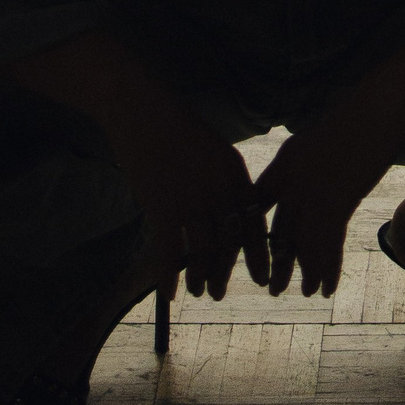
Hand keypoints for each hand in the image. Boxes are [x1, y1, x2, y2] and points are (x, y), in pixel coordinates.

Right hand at [102, 89, 265, 301]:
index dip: (258, 252)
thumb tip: (224, 216)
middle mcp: (218, 189)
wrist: (142, 110)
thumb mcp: (212, 150)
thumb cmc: (176, 128)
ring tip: (198, 291)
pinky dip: (168, 277)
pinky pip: (169, 251)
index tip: (261, 275)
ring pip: (203, 251)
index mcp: (234, 173)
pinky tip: (168, 294)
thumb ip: (221, 182)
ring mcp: (192, 199)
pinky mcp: (163, 206)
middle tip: (221, 293)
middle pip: (230, 241)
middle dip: (226, 271)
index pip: (254, 221)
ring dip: (200, 277)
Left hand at [251, 115, 393, 300]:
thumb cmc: (348, 120)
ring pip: (303, 246)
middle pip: (278, 233)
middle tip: (273, 287)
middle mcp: (291, 186)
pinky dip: (330, 269)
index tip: (253, 254)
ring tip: (303, 292)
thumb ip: (294, 166)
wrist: (374, 112)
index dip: (252, 234)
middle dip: (277, 263)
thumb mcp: (308, 140)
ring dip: (304, 272)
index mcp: (281, 167)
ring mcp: (313, 196)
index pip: (256, 207)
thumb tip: (291, 189)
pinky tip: (327, 287)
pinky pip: (329, 246)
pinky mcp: (339, 204)